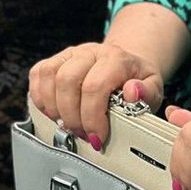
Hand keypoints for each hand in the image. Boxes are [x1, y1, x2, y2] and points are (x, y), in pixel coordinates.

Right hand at [29, 41, 164, 147]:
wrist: (126, 65)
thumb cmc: (137, 81)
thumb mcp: (153, 88)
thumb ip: (147, 93)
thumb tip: (132, 92)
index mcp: (115, 58)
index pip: (95, 86)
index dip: (92, 117)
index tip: (97, 137)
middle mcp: (90, 52)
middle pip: (67, 81)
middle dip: (72, 116)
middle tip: (82, 134)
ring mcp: (70, 53)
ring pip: (49, 76)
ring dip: (55, 108)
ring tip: (68, 124)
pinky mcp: (55, 59)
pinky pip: (37, 74)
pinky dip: (40, 97)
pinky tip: (54, 112)